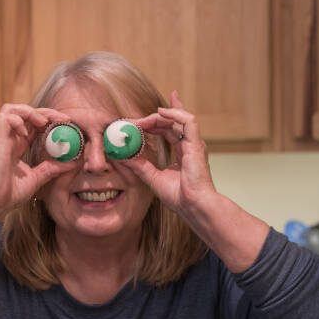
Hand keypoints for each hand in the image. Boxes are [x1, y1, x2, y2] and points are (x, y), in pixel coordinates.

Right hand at [0, 104, 75, 215]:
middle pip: (26, 113)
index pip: (34, 124)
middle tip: (63, 119)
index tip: (66, 124)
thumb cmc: (10, 193)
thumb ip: (52, 168)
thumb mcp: (38, 178)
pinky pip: (4, 117)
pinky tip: (26, 133)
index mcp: (19, 146)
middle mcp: (11, 139)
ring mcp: (3, 138)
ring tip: (43, 122)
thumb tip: (73, 162)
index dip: (50, 120)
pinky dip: (17, 119)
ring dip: (30, 111)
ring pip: (12, 109)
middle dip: (46, 112)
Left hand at [121, 91, 216, 216]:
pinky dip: (175, 112)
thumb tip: (122, 157)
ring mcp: (194, 143)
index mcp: (183, 152)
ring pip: (179, 118)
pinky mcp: (197, 144)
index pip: (170, 129)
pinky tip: (160, 112)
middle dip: (152, 119)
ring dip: (159, 116)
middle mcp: (189, 145)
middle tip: (134, 121)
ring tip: (141, 120)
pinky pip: (188, 120)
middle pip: (172, 123)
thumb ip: (139, 166)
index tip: (139, 120)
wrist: (193, 206)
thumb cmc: (179, 197)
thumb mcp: (152, 178)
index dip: (156, 121)